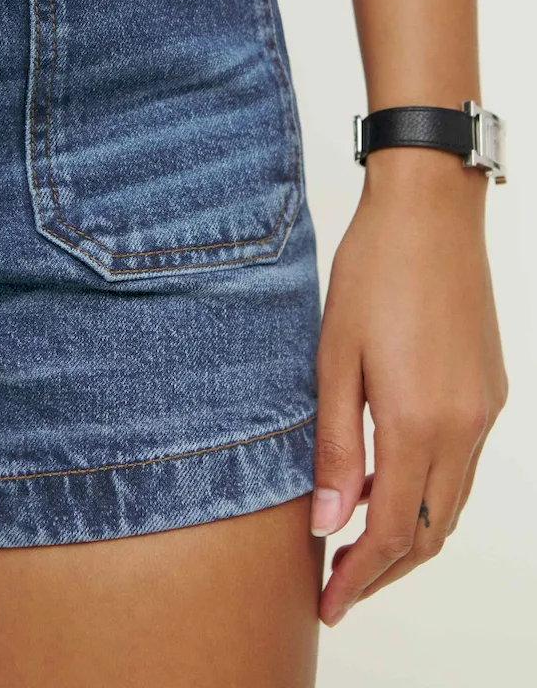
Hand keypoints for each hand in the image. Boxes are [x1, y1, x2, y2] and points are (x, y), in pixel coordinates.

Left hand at [311, 147, 508, 626]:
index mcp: (418, 422)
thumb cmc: (373, 273)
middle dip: (384, 571)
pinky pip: (464, 466)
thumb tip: (329, 523)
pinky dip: (430, 494)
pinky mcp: (489, 391)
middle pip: (428, 530)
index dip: (357, 577)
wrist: (429, 214)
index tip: (327, 602)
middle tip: (338, 588)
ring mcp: (483, 410)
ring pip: (451, 503)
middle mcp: (463, 427)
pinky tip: (395, 486)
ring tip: (359, 550)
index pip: (390, 531)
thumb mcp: (334, 358)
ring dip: (409, 536)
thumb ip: (336, 446)